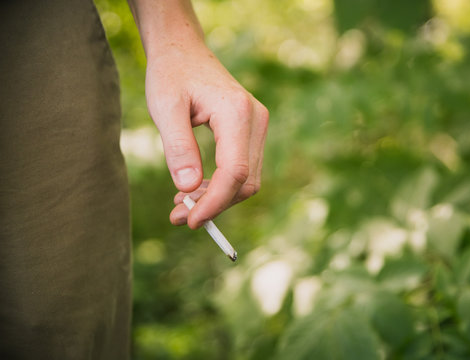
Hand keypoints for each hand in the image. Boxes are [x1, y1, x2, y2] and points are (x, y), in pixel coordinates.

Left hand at [145, 44, 267, 228]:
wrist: (183, 50)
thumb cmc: (171, 74)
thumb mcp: (165, 108)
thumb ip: (178, 148)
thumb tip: (188, 190)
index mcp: (236, 113)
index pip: (234, 172)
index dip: (214, 202)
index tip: (189, 221)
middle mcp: (256, 119)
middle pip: (245, 181)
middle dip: (214, 205)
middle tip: (178, 217)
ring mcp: (258, 125)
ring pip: (247, 179)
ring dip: (218, 198)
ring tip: (181, 205)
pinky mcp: (252, 130)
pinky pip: (243, 167)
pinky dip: (222, 185)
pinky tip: (196, 188)